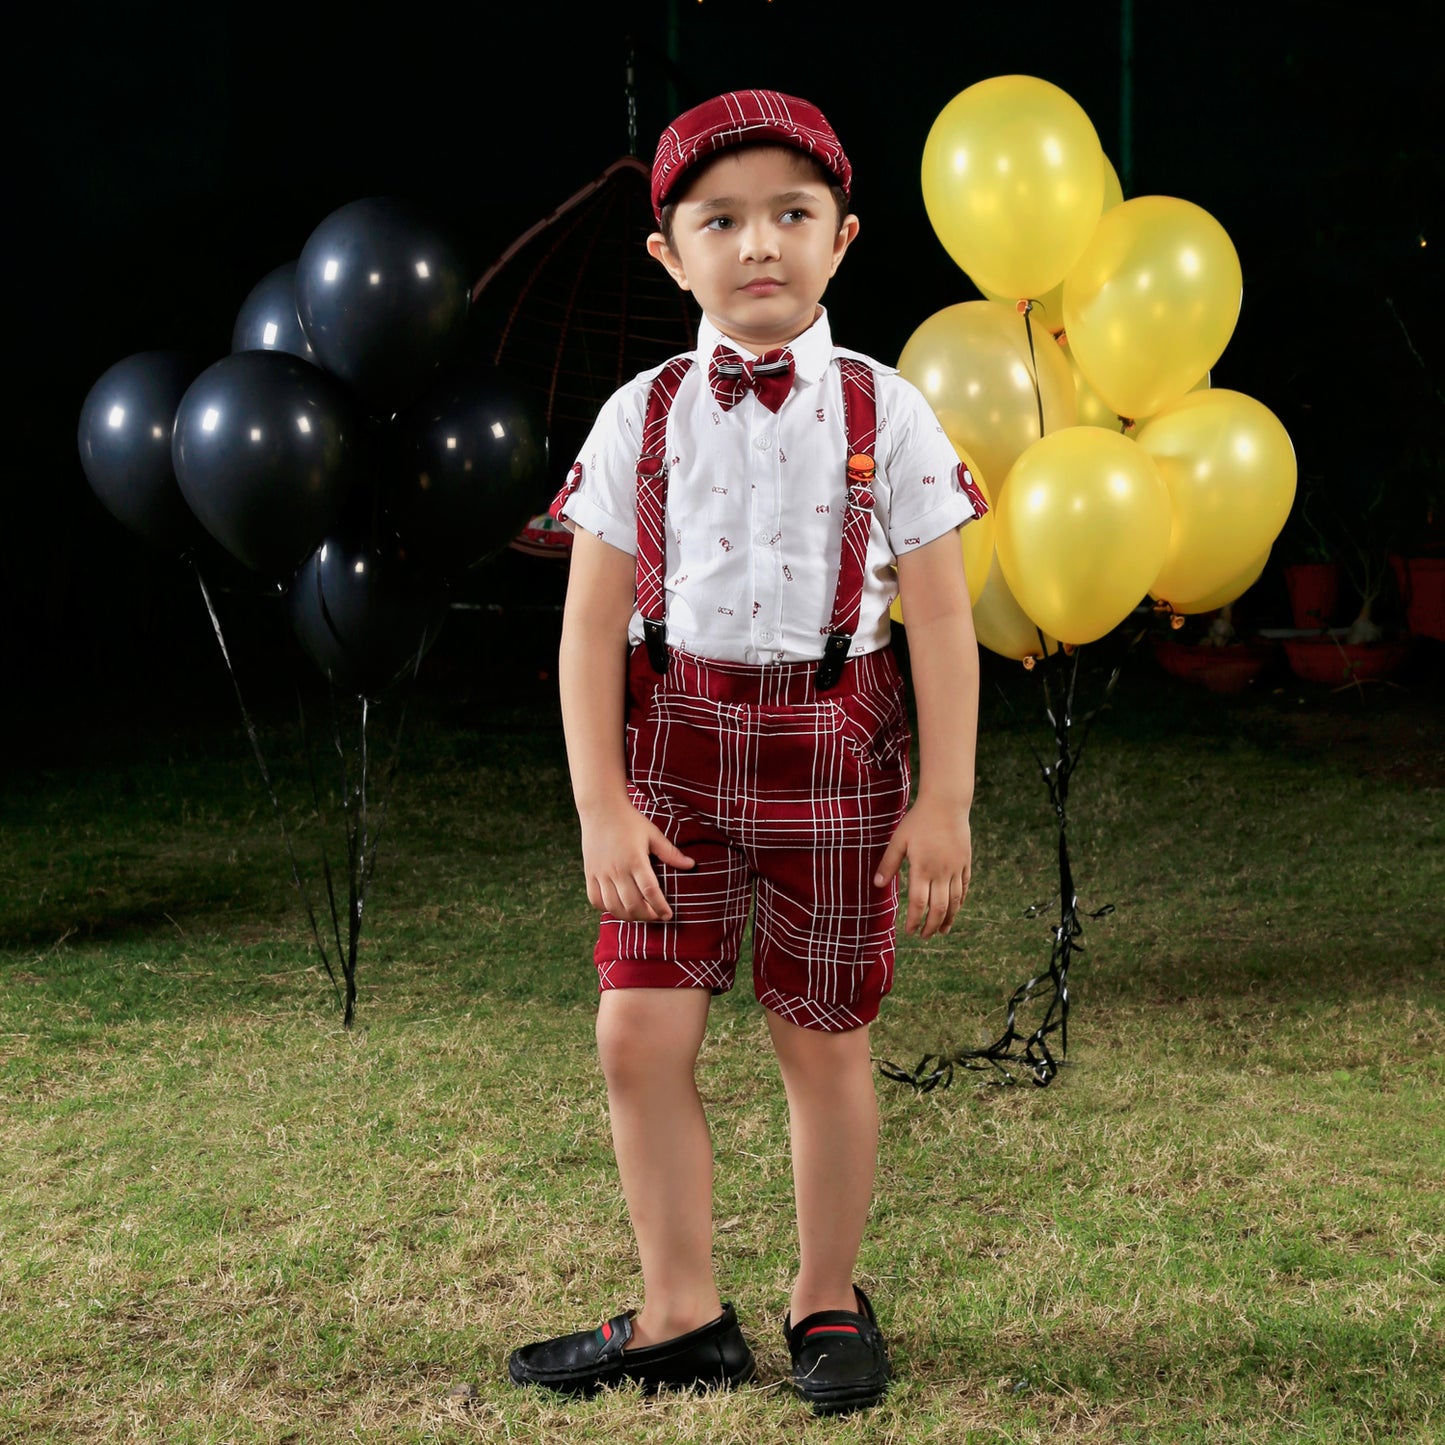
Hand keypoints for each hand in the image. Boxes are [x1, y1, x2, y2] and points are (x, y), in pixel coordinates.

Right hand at [579, 800, 694, 920]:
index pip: (650, 891)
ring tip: (640, 914)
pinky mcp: (590, 874)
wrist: (601, 808)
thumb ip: (671, 853)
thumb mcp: (653, 834)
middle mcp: (617, 869)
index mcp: (635, 859)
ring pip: (613, 907)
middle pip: (632, 904)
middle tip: (657, 915)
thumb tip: (692, 865)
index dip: (660, 907)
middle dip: (647, 916)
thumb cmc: (630, 821)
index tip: (668, 915)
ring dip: (629, 916)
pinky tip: (619, 907)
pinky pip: (596, 900)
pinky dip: (608, 909)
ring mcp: (601, 873)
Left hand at [874, 795, 971, 938]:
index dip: (914, 920)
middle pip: (939, 908)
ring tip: (941, 931)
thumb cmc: (918, 820)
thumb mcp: (898, 840)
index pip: (918, 903)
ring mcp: (956, 868)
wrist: (946, 803)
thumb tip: (877, 885)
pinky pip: (964, 888)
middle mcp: (941, 872)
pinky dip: (959, 902)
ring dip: (948, 919)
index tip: (908, 931)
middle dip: (931, 926)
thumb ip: (888, 863)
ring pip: (955, 901)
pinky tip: (954, 910)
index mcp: (922, 868)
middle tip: (923, 936)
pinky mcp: (965, 862)